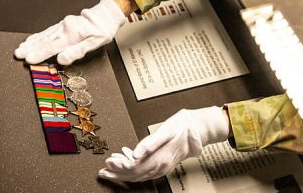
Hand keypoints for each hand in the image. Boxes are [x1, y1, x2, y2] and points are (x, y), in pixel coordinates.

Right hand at [14, 0, 125, 64]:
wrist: (106, 14)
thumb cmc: (103, 29)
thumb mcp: (95, 43)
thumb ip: (77, 51)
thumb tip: (61, 60)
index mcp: (72, 34)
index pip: (53, 46)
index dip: (40, 54)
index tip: (28, 59)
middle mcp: (64, 28)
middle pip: (45, 40)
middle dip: (30, 48)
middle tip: (17, 54)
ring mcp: (62, 26)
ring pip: (44, 35)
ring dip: (31, 42)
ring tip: (20, 48)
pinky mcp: (62, 25)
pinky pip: (47, 31)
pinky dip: (37, 36)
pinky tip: (31, 40)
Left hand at [98, 107, 229, 181]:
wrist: (199, 130)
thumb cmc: (182, 127)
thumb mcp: (165, 131)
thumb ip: (149, 143)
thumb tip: (134, 153)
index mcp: (159, 159)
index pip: (134, 168)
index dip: (119, 168)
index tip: (108, 163)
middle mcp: (160, 166)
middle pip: (134, 175)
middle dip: (117, 174)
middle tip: (103, 171)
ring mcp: (162, 167)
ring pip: (138, 175)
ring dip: (123, 172)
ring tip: (111, 166)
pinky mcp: (163, 163)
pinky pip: (145, 170)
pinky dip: (133, 167)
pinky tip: (127, 158)